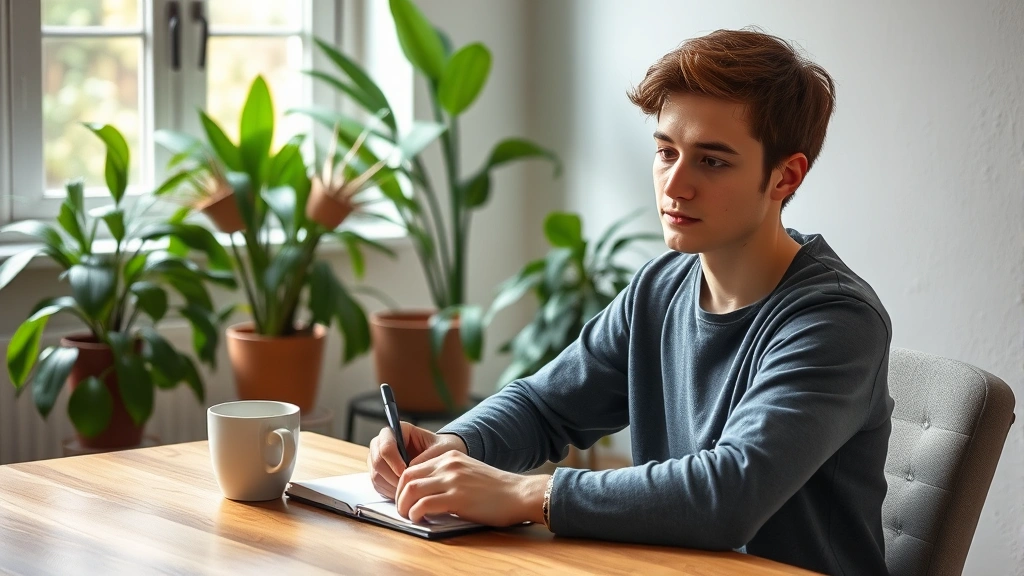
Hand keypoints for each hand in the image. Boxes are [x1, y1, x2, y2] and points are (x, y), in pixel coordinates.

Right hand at [367, 422, 466, 498]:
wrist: (443, 460)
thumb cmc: (443, 449)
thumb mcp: (442, 450)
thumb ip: (426, 457)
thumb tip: (409, 468)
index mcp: (397, 430)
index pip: (385, 445)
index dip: (393, 460)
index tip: (405, 472)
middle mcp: (383, 443)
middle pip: (377, 461)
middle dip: (392, 476)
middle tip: (407, 485)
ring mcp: (379, 459)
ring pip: (376, 475)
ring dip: (391, 486)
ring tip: (409, 491)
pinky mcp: (380, 474)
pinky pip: (378, 485)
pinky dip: (390, 492)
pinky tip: (404, 494)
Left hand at [394, 450, 549, 526]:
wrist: (519, 494)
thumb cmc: (497, 489)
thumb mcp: (469, 473)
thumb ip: (448, 477)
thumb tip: (426, 494)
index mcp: (450, 457)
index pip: (412, 467)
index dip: (402, 485)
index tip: (404, 498)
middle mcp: (448, 464)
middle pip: (406, 477)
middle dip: (399, 496)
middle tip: (402, 510)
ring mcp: (452, 480)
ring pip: (410, 490)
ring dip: (404, 506)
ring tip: (409, 517)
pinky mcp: (456, 497)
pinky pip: (423, 505)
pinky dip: (416, 514)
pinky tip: (421, 520)